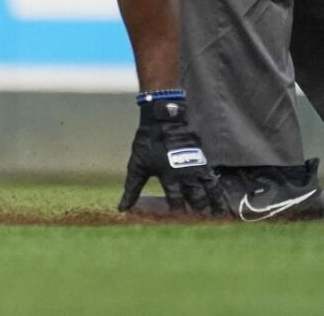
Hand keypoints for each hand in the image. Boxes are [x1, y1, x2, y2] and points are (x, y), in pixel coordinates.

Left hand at [118, 96, 222, 214]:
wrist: (165, 119)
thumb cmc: (148, 142)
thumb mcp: (137, 165)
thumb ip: (132, 188)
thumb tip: (122, 208)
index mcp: (168, 176)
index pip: (175, 200)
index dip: (177, 212)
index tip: (177, 222)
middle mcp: (185, 174)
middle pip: (194, 199)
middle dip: (196, 211)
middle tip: (198, 223)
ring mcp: (197, 168)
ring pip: (208, 192)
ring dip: (211, 206)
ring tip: (215, 218)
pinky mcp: (204, 163)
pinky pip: (214, 182)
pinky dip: (218, 195)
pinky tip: (222, 205)